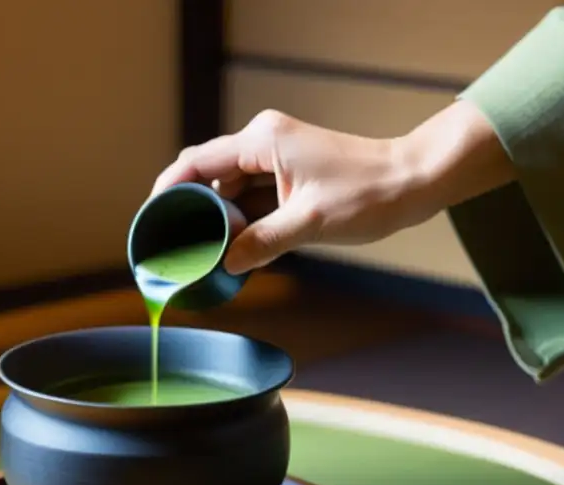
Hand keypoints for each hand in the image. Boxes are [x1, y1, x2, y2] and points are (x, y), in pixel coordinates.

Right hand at [150, 101, 514, 273]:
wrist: (412, 182)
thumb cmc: (369, 194)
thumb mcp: (309, 224)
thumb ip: (262, 242)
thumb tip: (225, 263)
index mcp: (262, 141)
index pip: (197, 162)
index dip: (168, 190)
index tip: (151, 219)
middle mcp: (264, 142)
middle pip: (208, 175)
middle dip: (190, 209)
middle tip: (174, 245)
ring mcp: (276, 158)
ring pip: (230, 189)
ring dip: (217, 218)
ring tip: (200, 252)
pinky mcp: (289, 174)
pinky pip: (252, 197)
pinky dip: (241, 219)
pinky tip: (232, 246)